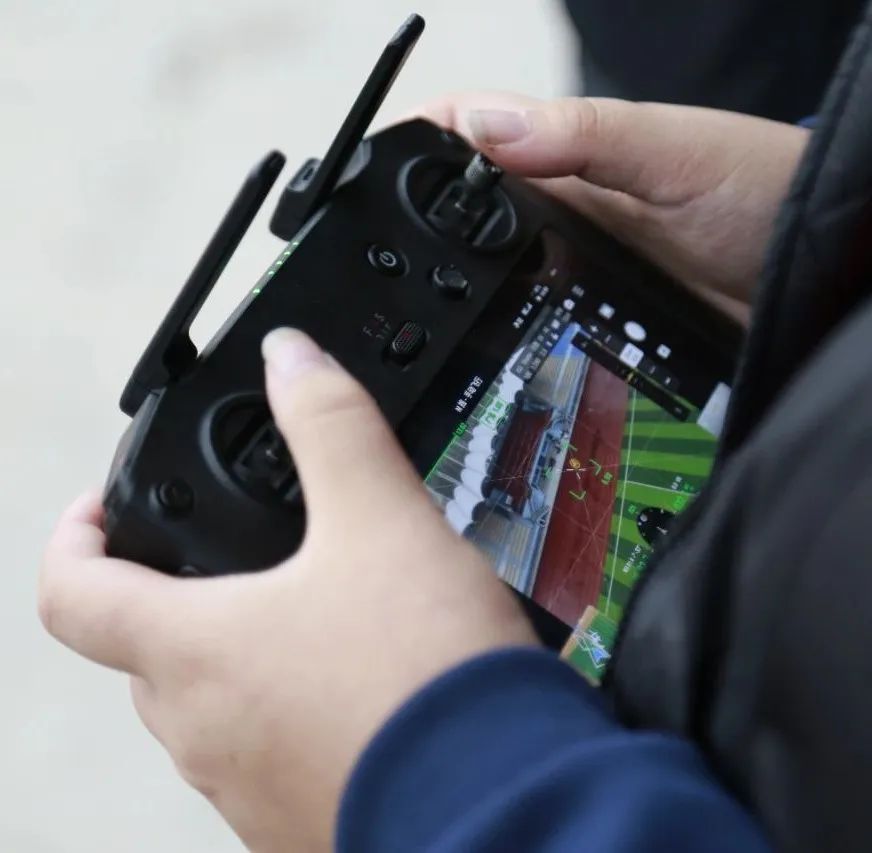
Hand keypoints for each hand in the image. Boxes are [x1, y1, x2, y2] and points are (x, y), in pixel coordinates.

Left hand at [39, 329, 537, 851]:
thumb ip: (331, 424)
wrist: (502, 804)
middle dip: (176, 593)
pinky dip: (290, 711)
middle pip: (147, 649)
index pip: (73, 593)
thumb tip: (292, 357)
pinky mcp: (299, 822)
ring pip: (210, 706)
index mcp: (196, 651)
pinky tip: (360, 686)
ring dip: (240, 655)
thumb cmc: (423, 673)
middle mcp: (203, 730)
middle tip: (234, 554)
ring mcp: (246, 790)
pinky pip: (267, 756)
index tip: (108, 506)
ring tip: (313, 612)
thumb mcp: (382, 519)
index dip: (75, 537)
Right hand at [408, 92, 808, 323]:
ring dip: (443, 298)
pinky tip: (470, 361)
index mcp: (562, 155)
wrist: (810, 275)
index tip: (362, 183)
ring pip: (479, 279)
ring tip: (405, 331)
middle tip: (371, 275)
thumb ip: (586, 137)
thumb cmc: (759, 193)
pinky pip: (519, 328)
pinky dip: (489, 340)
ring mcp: (564, 267)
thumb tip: (484, 124)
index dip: (407, 153)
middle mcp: (553, 210)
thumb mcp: (672, 153)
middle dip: (407, 238)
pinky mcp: (581, 319)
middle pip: (453, 218)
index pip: (461, 140)